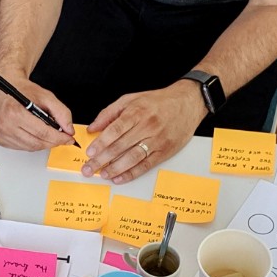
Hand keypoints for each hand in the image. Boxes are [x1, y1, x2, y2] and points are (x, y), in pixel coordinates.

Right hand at [0, 71, 76, 151]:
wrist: (5, 86)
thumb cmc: (22, 90)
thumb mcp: (46, 96)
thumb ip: (61, 113)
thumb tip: (69, 129)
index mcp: (14, 112)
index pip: (42, 133)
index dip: (59, 138)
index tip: (69, 138)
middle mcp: (5, 124)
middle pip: (37, 143)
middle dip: (53, 142)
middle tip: (62, 138)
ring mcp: (1, 134)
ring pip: (30, 148)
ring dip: (43, 144)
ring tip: (49, 134)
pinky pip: (22, 148)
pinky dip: (32, 144)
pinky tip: (35, 135)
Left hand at [81, 83, 204, 182]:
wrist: (187, 102)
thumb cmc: (158, 101)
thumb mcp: (131, 99)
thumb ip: (109, 113)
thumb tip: (92, 127)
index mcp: (137, 112)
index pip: (115, 130)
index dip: (101, 143)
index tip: (90, 153)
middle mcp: (147, 126)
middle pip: (121, 146)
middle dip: (102, 159)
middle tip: (88, 168)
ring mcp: (157, 140)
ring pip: (133, 157)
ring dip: (115, 168)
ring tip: (102, 174)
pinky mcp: (165, 151)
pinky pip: (146, 165)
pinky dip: (132, 173)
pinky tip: (119, 177)